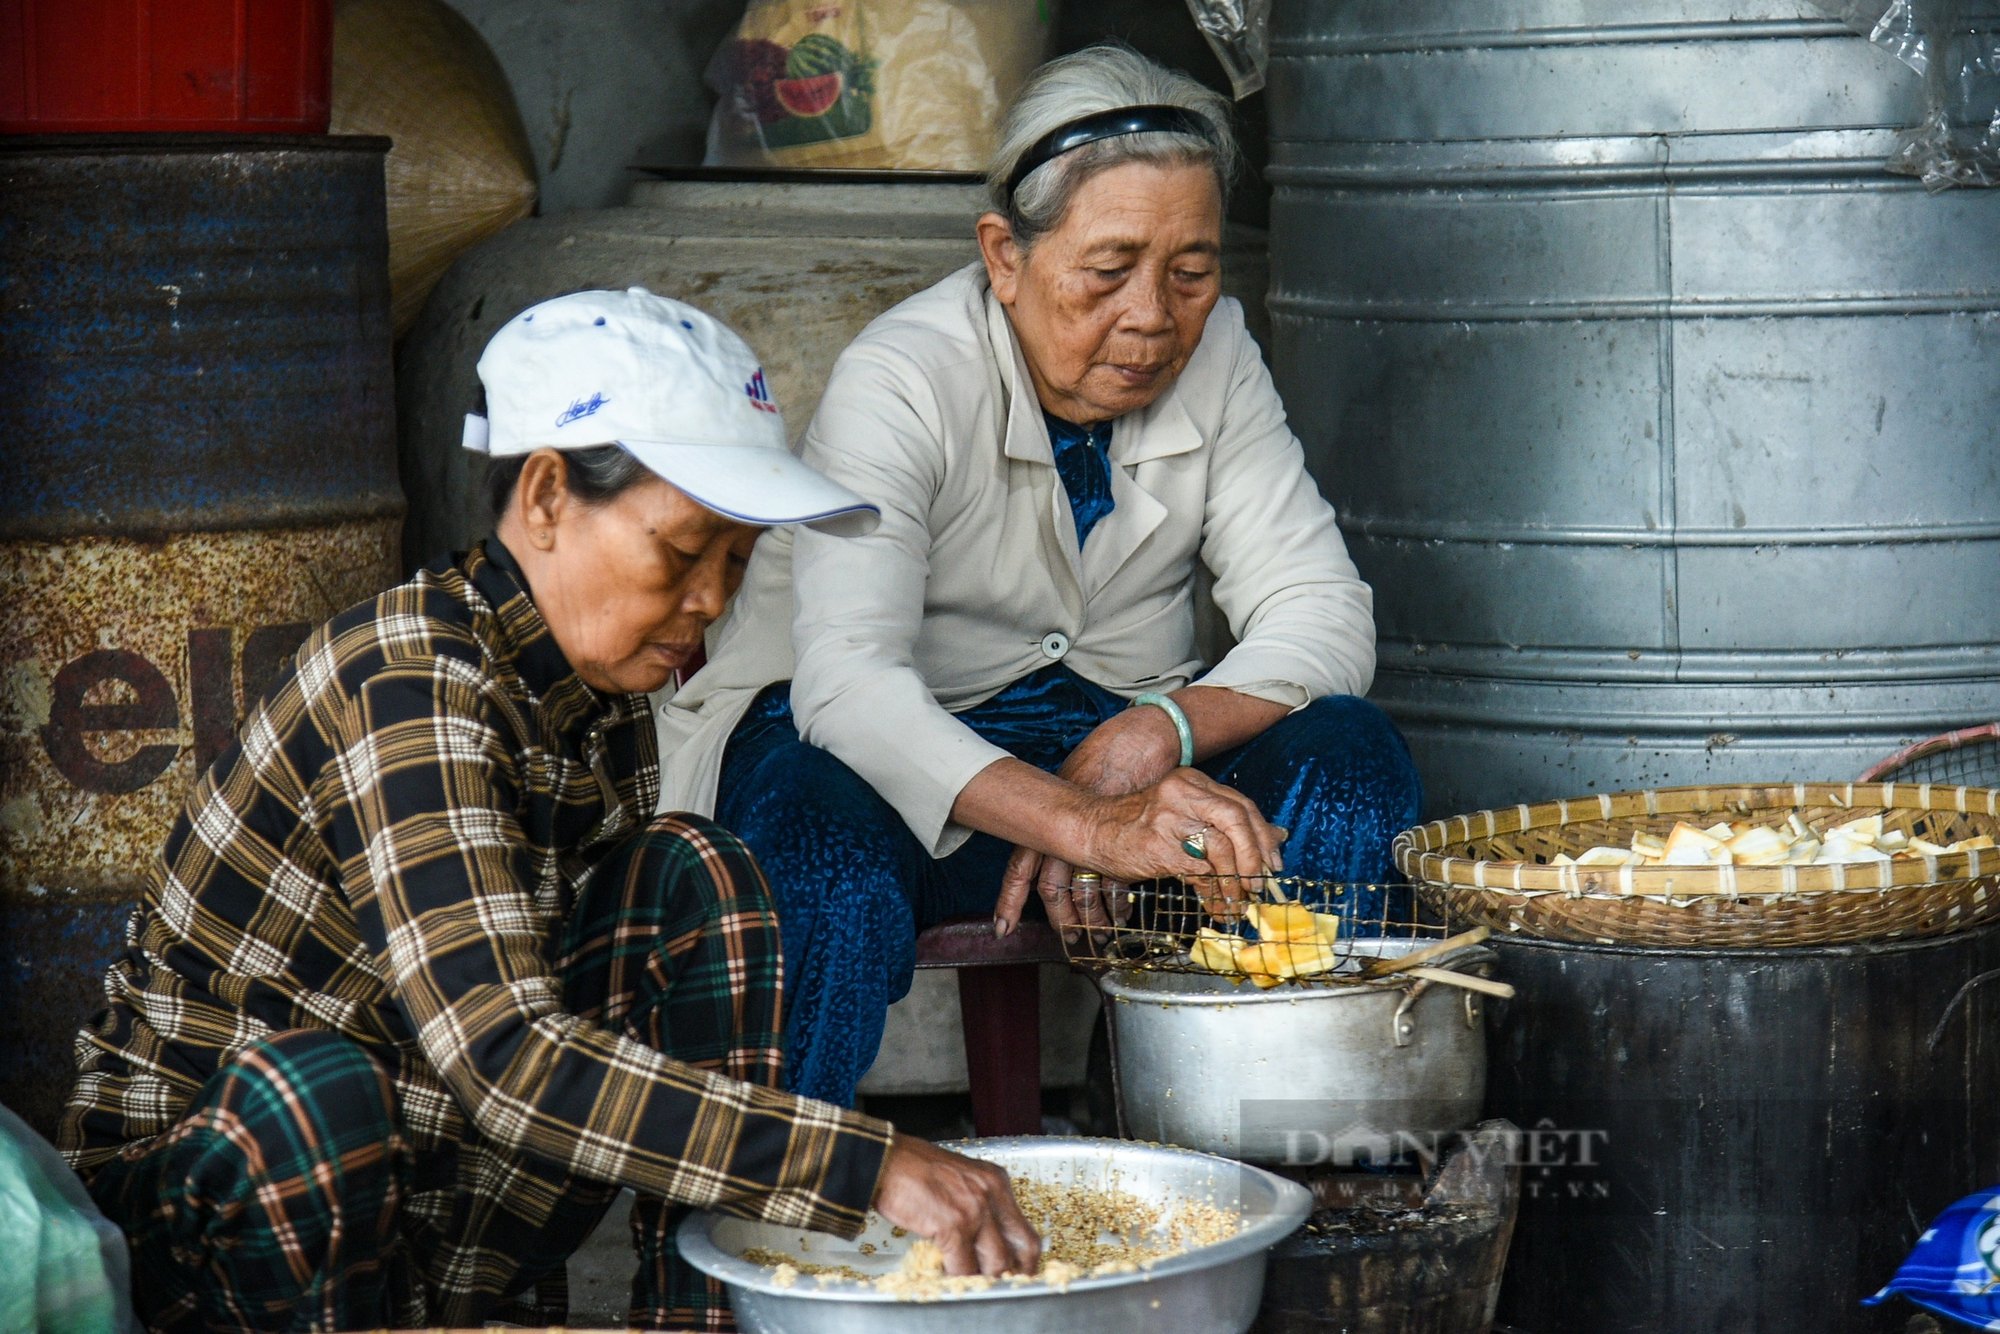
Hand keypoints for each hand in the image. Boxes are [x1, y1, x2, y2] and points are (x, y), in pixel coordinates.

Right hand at [872, 1134, 1041, 1276]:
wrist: (885, 1160)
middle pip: (1024, 1247)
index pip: (1025, 1229)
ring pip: (997, 1263)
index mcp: (996, 1181)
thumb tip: (983, 1243)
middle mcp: (992, 1193)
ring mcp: (975, 1209)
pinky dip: (958, 1279)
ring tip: (973, 1286)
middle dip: (1014, 1273)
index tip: (1017, 1272)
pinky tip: (949, 1279)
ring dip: (985, 1280)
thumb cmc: (913, 1169)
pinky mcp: (954, 1225)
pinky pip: (964, 1267)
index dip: (1024, 1258)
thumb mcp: (960, 1178)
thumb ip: (978, 1205)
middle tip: (1001, 1286)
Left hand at [991, 709, 1180, 937]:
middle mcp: (1064, 829)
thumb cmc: (1105, 759)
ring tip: (1100, 933)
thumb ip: (1059, 814)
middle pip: (1052, 888)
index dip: (1010, 899)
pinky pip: (1117, 882)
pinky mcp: (1124, 840)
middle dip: (1060, 919)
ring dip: (1093, 918)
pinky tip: (1123, 913)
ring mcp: (1094, 837)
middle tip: (1070, 938)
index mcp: (1045, 816)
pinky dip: (1119, 903)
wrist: (1140, 741)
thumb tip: (1052, 837)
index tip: (1002, 928)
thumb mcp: (1070, 784)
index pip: (1020, 867)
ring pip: (1085, 891)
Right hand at [993, 768, 1286, 932]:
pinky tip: (1217, 905)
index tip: (1272, 864)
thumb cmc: (1135, 826)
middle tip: (1259, 885)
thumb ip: (1222, 822)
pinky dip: (1215, 891)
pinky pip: (1199, 870)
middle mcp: (1184, 792)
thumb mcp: (1182, 814)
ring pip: (1222, 846)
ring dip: (1236, 880)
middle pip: (1238, 820)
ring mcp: (1170, 817)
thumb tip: (1276, 836)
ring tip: (1238, 901)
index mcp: (1192, 782)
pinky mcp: (1158, 845)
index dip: (1263, 837)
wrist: (1089, 828)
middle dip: (1256, 857)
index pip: (1241, 806)